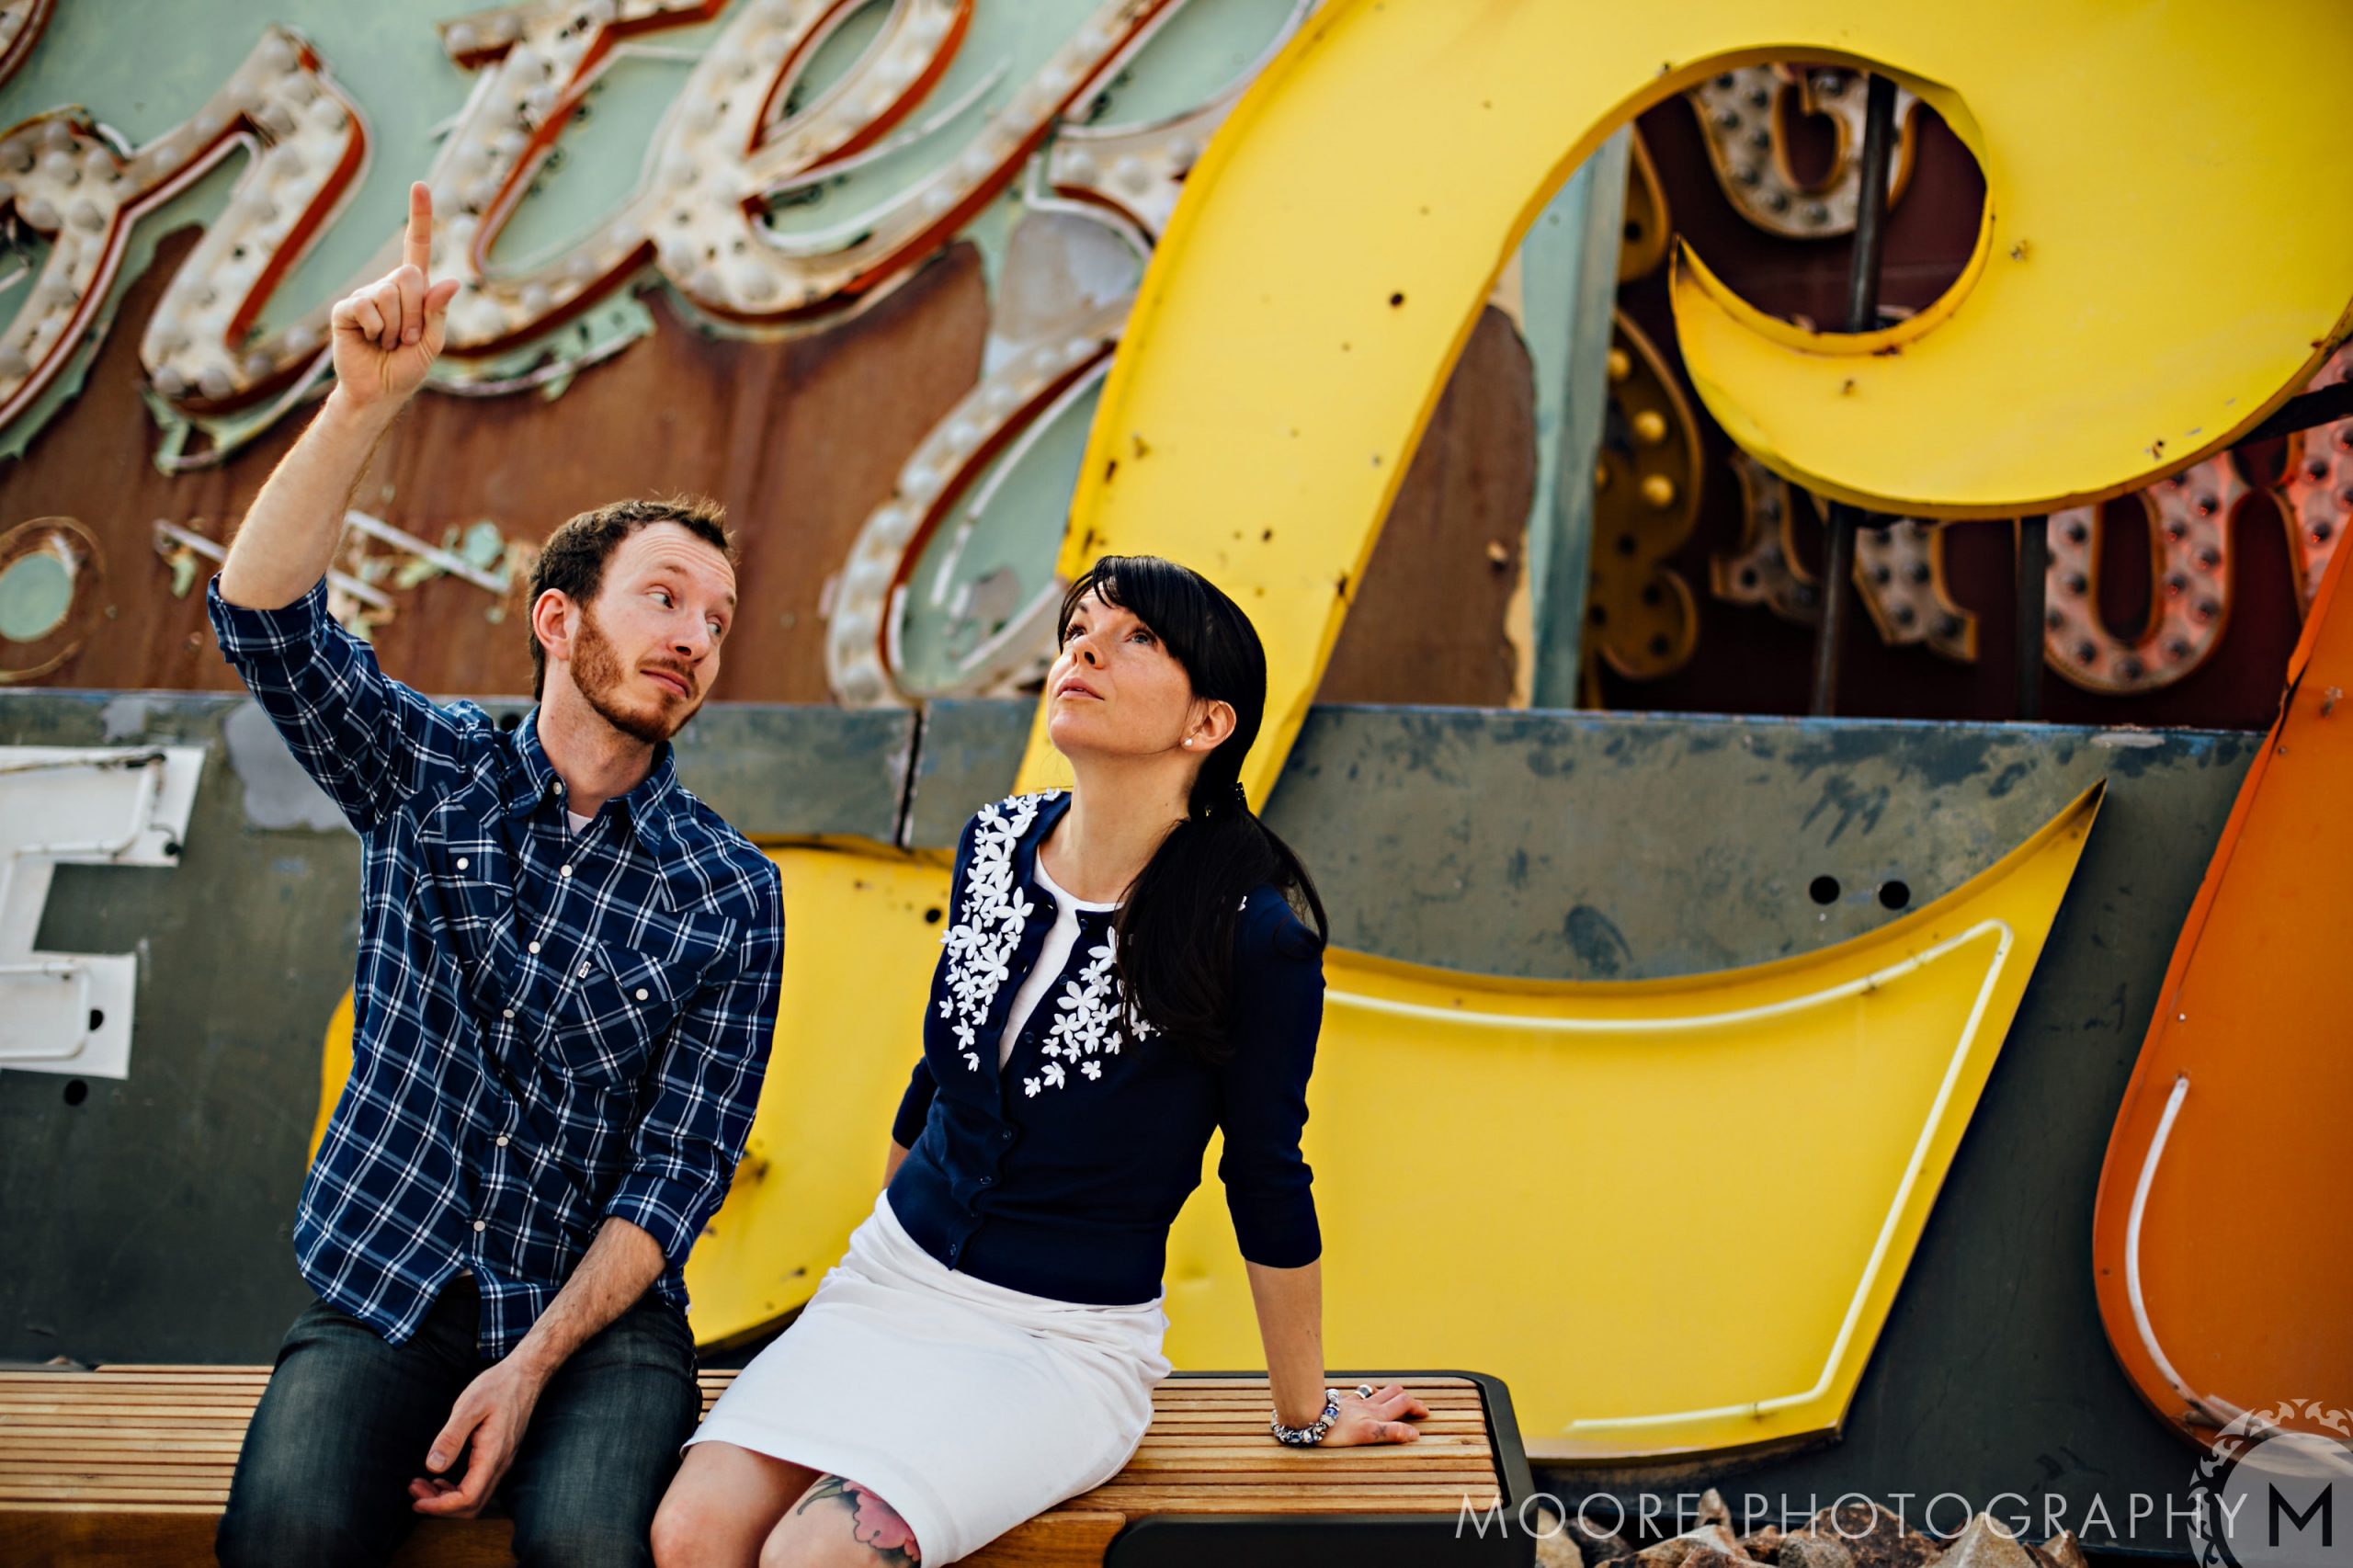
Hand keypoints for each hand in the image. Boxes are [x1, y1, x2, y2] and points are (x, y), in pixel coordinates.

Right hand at [330, 181, 461, 410]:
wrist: (378, 391)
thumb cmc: (407, 367)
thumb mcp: (432, 343)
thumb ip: (438, 313)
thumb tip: (450, 282)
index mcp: (413, 290)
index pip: (417, 246)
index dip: (419, 216)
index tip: (420, 185)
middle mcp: (388, 286)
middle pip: (410, 276)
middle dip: (415, 314)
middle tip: (406, 338)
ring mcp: (365, 295)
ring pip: (389, 294)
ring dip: (396, 327)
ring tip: (388, 342)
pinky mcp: (345, 309)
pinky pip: (366, 307)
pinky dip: (375, 329)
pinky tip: (370, 339)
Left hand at [408, 1353, 546, 1516]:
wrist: (525, 1375)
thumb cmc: (498, 1386)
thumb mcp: (469, 1406)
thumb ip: (451, 1437)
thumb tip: (433, 1466)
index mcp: (493, 1454)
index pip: (468, 1498)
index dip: (440, 1506)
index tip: (417, 1501)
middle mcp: (500, 1464)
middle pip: (472, 1505)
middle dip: (440, 1506)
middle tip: (414, 1492)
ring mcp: (502, 1461)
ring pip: (475, 1497)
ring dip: (446, 1498)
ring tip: (421, 1485)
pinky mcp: (499, 1456)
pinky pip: (478, 1485)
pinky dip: (456, 1489)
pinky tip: (440, 1477)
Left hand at [1318, 1381, 1428, 1446]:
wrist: (1308, 1416)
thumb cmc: (1337, 1430)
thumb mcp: (1367, 1434)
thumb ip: (1391, 1433)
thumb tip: (1414, 1434)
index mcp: (1376, 1415)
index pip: (1403, 1404)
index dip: (1416, 1408)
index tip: (1425, 1415)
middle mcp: (1367, 1406)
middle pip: (1393, 1394)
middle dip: (1407, 1399)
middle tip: (1416, 1407)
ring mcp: (1353, 1403)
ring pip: (1377, 1392)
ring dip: (1390, 1393)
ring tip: (1395, 1397)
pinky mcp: (1340, 1403)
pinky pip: (1357, 1394)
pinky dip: (1367, 1392)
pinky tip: (1365, 1394)